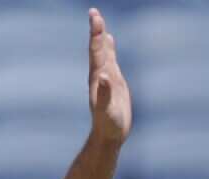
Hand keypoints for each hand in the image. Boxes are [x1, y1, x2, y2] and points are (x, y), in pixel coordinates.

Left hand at [88, 8, 130, 144]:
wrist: (109, 135)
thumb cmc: (108, 125)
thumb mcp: (106, 110)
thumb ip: (104, 94)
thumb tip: (104, 76)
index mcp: (98, 78)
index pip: (96, 51)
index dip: (96, 33)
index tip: (95, 16)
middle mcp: (100, 74)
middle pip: (98, 48)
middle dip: (97, 30)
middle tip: (94, 12)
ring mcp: (107, 77)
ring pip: (103, 52)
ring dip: (101, 36)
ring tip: (98, 22)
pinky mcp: (114, 82)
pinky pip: (111, 60)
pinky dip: (109, 48)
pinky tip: (109, 41)